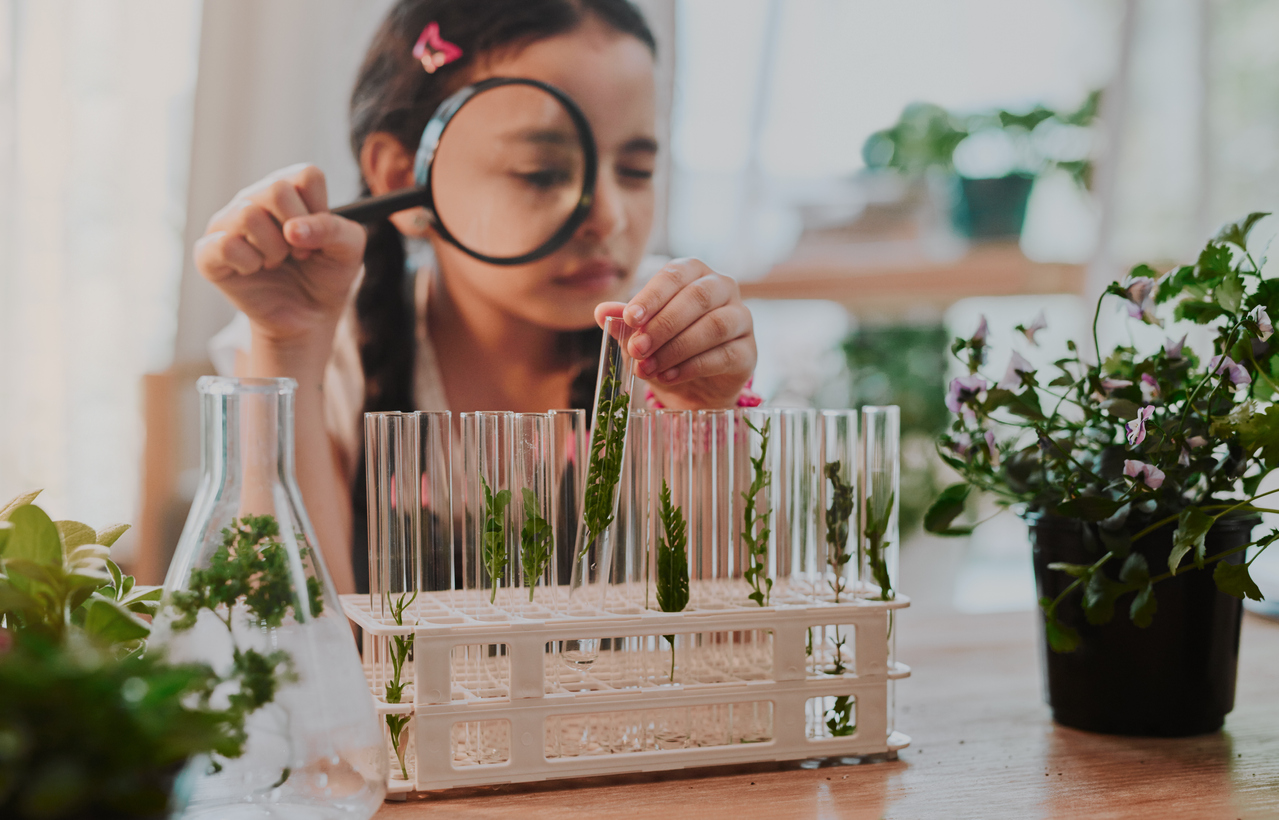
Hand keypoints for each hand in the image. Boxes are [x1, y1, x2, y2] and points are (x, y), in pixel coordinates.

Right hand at [195, 164, 365, 347]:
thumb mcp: (348, 251)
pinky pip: (225, 245)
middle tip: (299, 252)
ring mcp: (227, 223)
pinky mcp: (209, 253)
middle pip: (276, 190)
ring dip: (274, 250)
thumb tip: (293, 230)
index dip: (319, 211)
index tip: (317, 236)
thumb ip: (335, 229)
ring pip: (249, 215)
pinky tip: (254, 271)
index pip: (306, 176)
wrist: (308, 317)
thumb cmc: (326, 275)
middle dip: (297, 230)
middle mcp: (254, 198)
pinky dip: (249, 264)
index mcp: (289, 189)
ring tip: (277, 263)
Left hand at [595, 258, 755, 408]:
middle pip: (698, 297)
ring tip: (648, 367)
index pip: (675, 274)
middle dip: (663, 325)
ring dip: (677, 348)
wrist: (692, 388)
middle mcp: (723, 289)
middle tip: (636, 349)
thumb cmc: (666, 348)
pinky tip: (668, 377)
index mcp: (695, 274)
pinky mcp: (748, 352)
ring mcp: (741, 319)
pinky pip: (725, 355)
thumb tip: (602, 312)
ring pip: (715, 326)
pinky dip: (692, 367)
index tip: (630, 318)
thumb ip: (624, 322)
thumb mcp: (640, 335)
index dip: (652, 295)